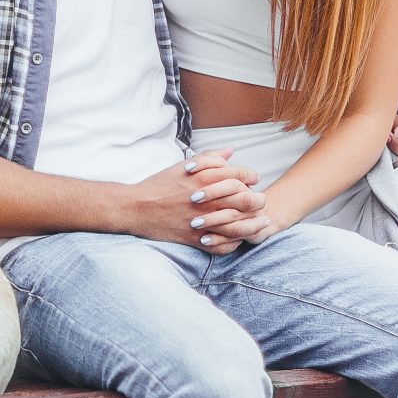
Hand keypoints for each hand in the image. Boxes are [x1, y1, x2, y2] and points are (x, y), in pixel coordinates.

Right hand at [116, 151, 264, 247]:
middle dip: (259, 200)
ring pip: (240, 226)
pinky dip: (234, 243)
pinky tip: (238, 238)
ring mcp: (203, 221)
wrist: (137, 208)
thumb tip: (230, 151)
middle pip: (247, 200)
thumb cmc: (161, 184)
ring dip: (254, 225)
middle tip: (260, 201)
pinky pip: (223, 245)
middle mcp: (208, 200)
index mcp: (205, 178)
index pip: (241, 175)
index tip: (253, 180)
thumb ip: (210, 158)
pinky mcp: (196, 239)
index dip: (251, 177)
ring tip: (261, 222)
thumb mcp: (184, 165)